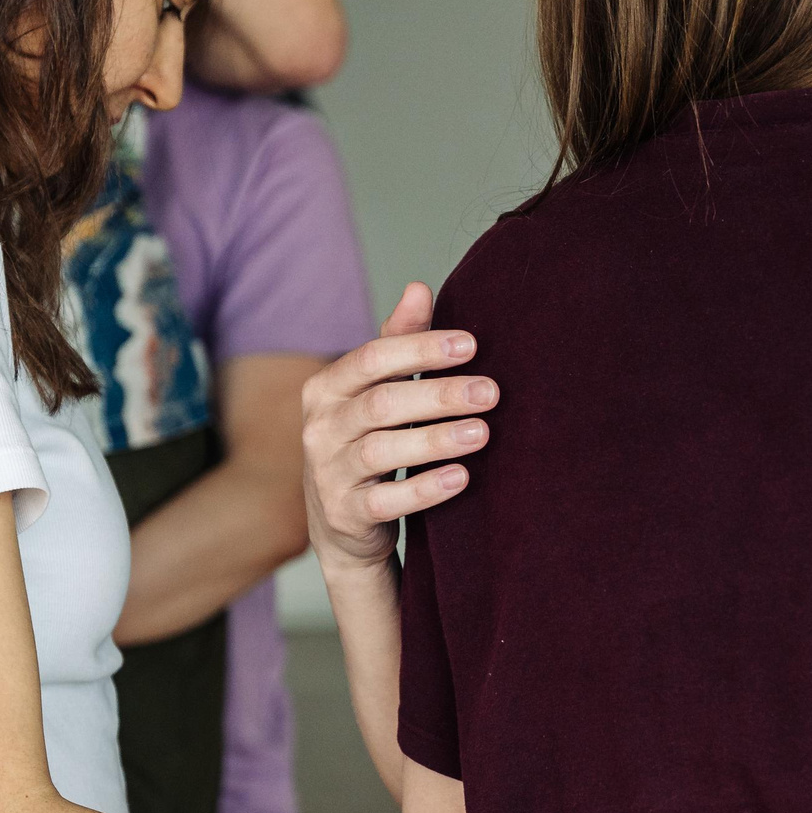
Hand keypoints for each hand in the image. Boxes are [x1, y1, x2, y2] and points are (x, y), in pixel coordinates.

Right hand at [300, 283, 494, 577]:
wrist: (341, 524)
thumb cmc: (367, 441)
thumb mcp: (375, 392)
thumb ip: (397, 344)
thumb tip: (418, 288)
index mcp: (327, 388)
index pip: (372, 358)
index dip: (420, 349)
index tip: (471, 345)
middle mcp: (320, 428)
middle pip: (382, 404)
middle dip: (439, 395)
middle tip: (491, 391)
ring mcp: (329, 474)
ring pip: (381, 450)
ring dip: (435, 439)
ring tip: (483, 432)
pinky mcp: (345, 515)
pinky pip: (385, 501)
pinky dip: (424, 489)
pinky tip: (461, 477)